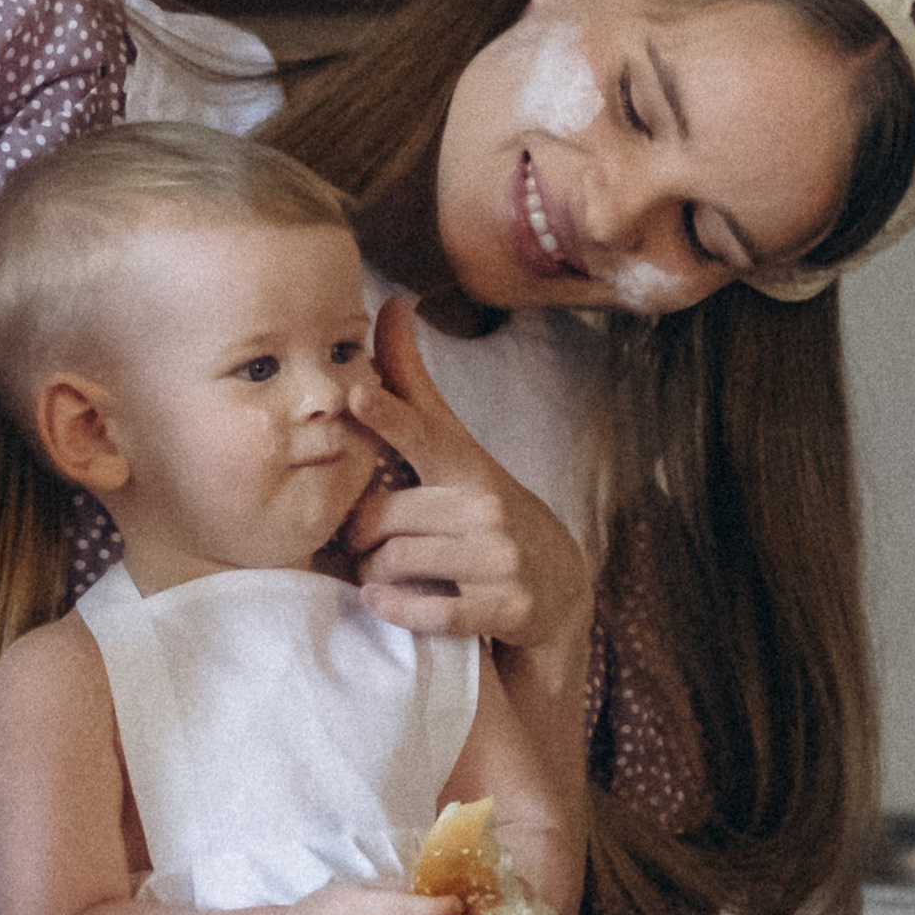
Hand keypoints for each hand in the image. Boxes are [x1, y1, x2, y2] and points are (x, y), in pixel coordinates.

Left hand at [342, 299, 591, 663]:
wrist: (559, 587)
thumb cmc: (487, 509)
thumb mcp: (457, 449)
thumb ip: (414, 389)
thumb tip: (392, 303)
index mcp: (467, 464)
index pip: (421, 432)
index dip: (386, 415)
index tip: (355, 395)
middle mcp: (487, 505)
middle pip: (385, 519)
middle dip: (361, 537)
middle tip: (363, 543)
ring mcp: (501, 558)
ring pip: (396, 564)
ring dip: (373, 575)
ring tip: (380, 573)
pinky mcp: (507, 607)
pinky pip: (426, 612)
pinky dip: (395, 609)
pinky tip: (384, 601)